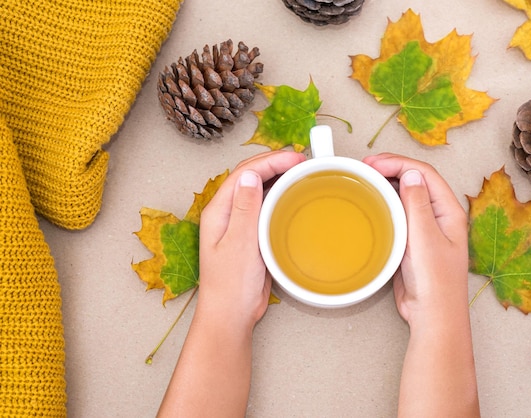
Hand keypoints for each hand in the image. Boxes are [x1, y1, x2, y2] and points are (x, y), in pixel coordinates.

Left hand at [197, 150, 305, 329]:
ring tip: (301, 172)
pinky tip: (293, 198)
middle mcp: (227, 214)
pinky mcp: (251, 236)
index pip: (244, 173)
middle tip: (302, 161)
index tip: (295, 158)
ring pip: (259, 191)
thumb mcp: (240, 244)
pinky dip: (280, 198)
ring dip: (278, 178)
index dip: (270, 160)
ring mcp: (239, 224)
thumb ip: (245, 209)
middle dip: (275, 163)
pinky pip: (266, 209)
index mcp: (218, 211)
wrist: (231, 315)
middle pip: (250, 177)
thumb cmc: (230, 286)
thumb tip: (250, 175)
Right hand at [362, 153, 468, 324]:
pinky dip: (383, 205)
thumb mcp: (425, 237)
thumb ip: (417, 204)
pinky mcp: (412, 242)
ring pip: (404, 197)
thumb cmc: (435, 281)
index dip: (399, 162)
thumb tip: (411, 172)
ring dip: (386, 185)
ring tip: (364, 180)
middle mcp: (439, 216)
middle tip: (364, 168)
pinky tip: (370, 205)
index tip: (374, 162)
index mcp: (449, 211)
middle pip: (415, 181)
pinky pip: (397, 215)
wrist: (431, 315)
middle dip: (390, 169)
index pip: (424, 174)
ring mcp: (425, 229)